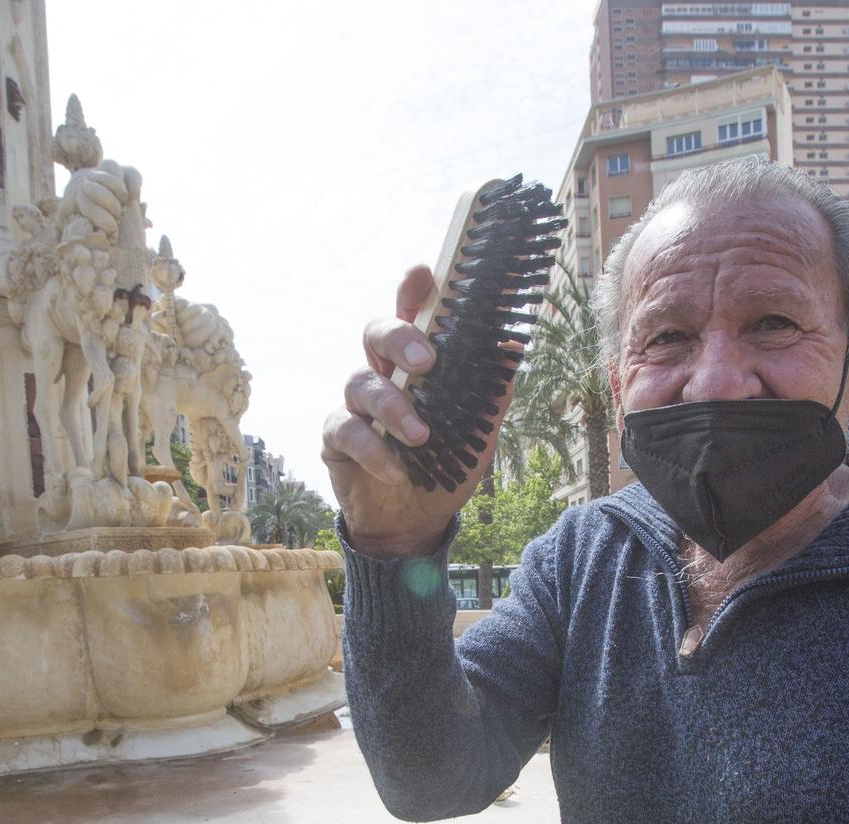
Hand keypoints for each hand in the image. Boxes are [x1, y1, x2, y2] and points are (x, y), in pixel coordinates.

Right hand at [321, 265, 509, 557]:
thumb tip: (512, 348)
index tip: (424, 274)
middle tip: (426, 362)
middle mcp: (383, 374)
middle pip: (376, 332)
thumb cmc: (444, 467)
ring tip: (420, 437)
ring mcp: (356, 405)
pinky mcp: (336, 440)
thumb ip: (490, 395)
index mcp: (415, 365)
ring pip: (360, 382)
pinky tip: (396, 472)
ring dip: (392, 407)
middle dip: (399, 338)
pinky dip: (374, 451)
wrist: (415, 524)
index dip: (413, 290)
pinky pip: (347, 432)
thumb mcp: (478, 433)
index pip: (412, 315)